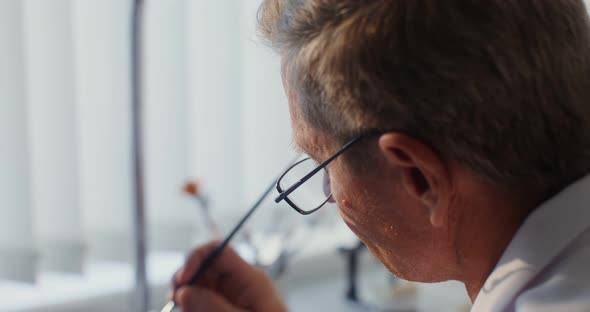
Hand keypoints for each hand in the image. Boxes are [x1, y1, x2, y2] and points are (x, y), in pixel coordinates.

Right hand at [171, 241, 286, 311]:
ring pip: (199, 289)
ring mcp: (230, 300)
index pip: (218, 251)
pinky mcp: (224, 311)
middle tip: (174, 301)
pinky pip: (201, 305)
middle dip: (186, 282)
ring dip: (187, 300)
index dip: (196, 258)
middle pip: (204, 269)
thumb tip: (184, 291)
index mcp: (249, 279)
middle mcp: (239, 286)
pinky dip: (192, 310)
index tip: (182, 280)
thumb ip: (210, 305)